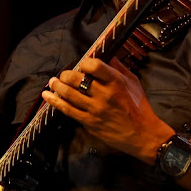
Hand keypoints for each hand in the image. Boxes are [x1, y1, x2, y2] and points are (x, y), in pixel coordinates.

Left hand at [41, 56, 174, 163]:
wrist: (142, 135)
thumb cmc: (139, 107)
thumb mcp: (133, 82)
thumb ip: (119, 67)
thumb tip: (107, 54)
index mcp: (116, 82)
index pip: (95, 66)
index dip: (85, 63)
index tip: (82, 65)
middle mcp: (104, 94)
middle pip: (77, 79)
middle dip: (66, 75)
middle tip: (63, 75)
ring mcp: (95, 109)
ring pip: (69, 94)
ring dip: (57, 86)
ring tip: (52, 82)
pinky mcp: (89, 122)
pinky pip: (68, 110)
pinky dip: (56, 102)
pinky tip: (48, 96)